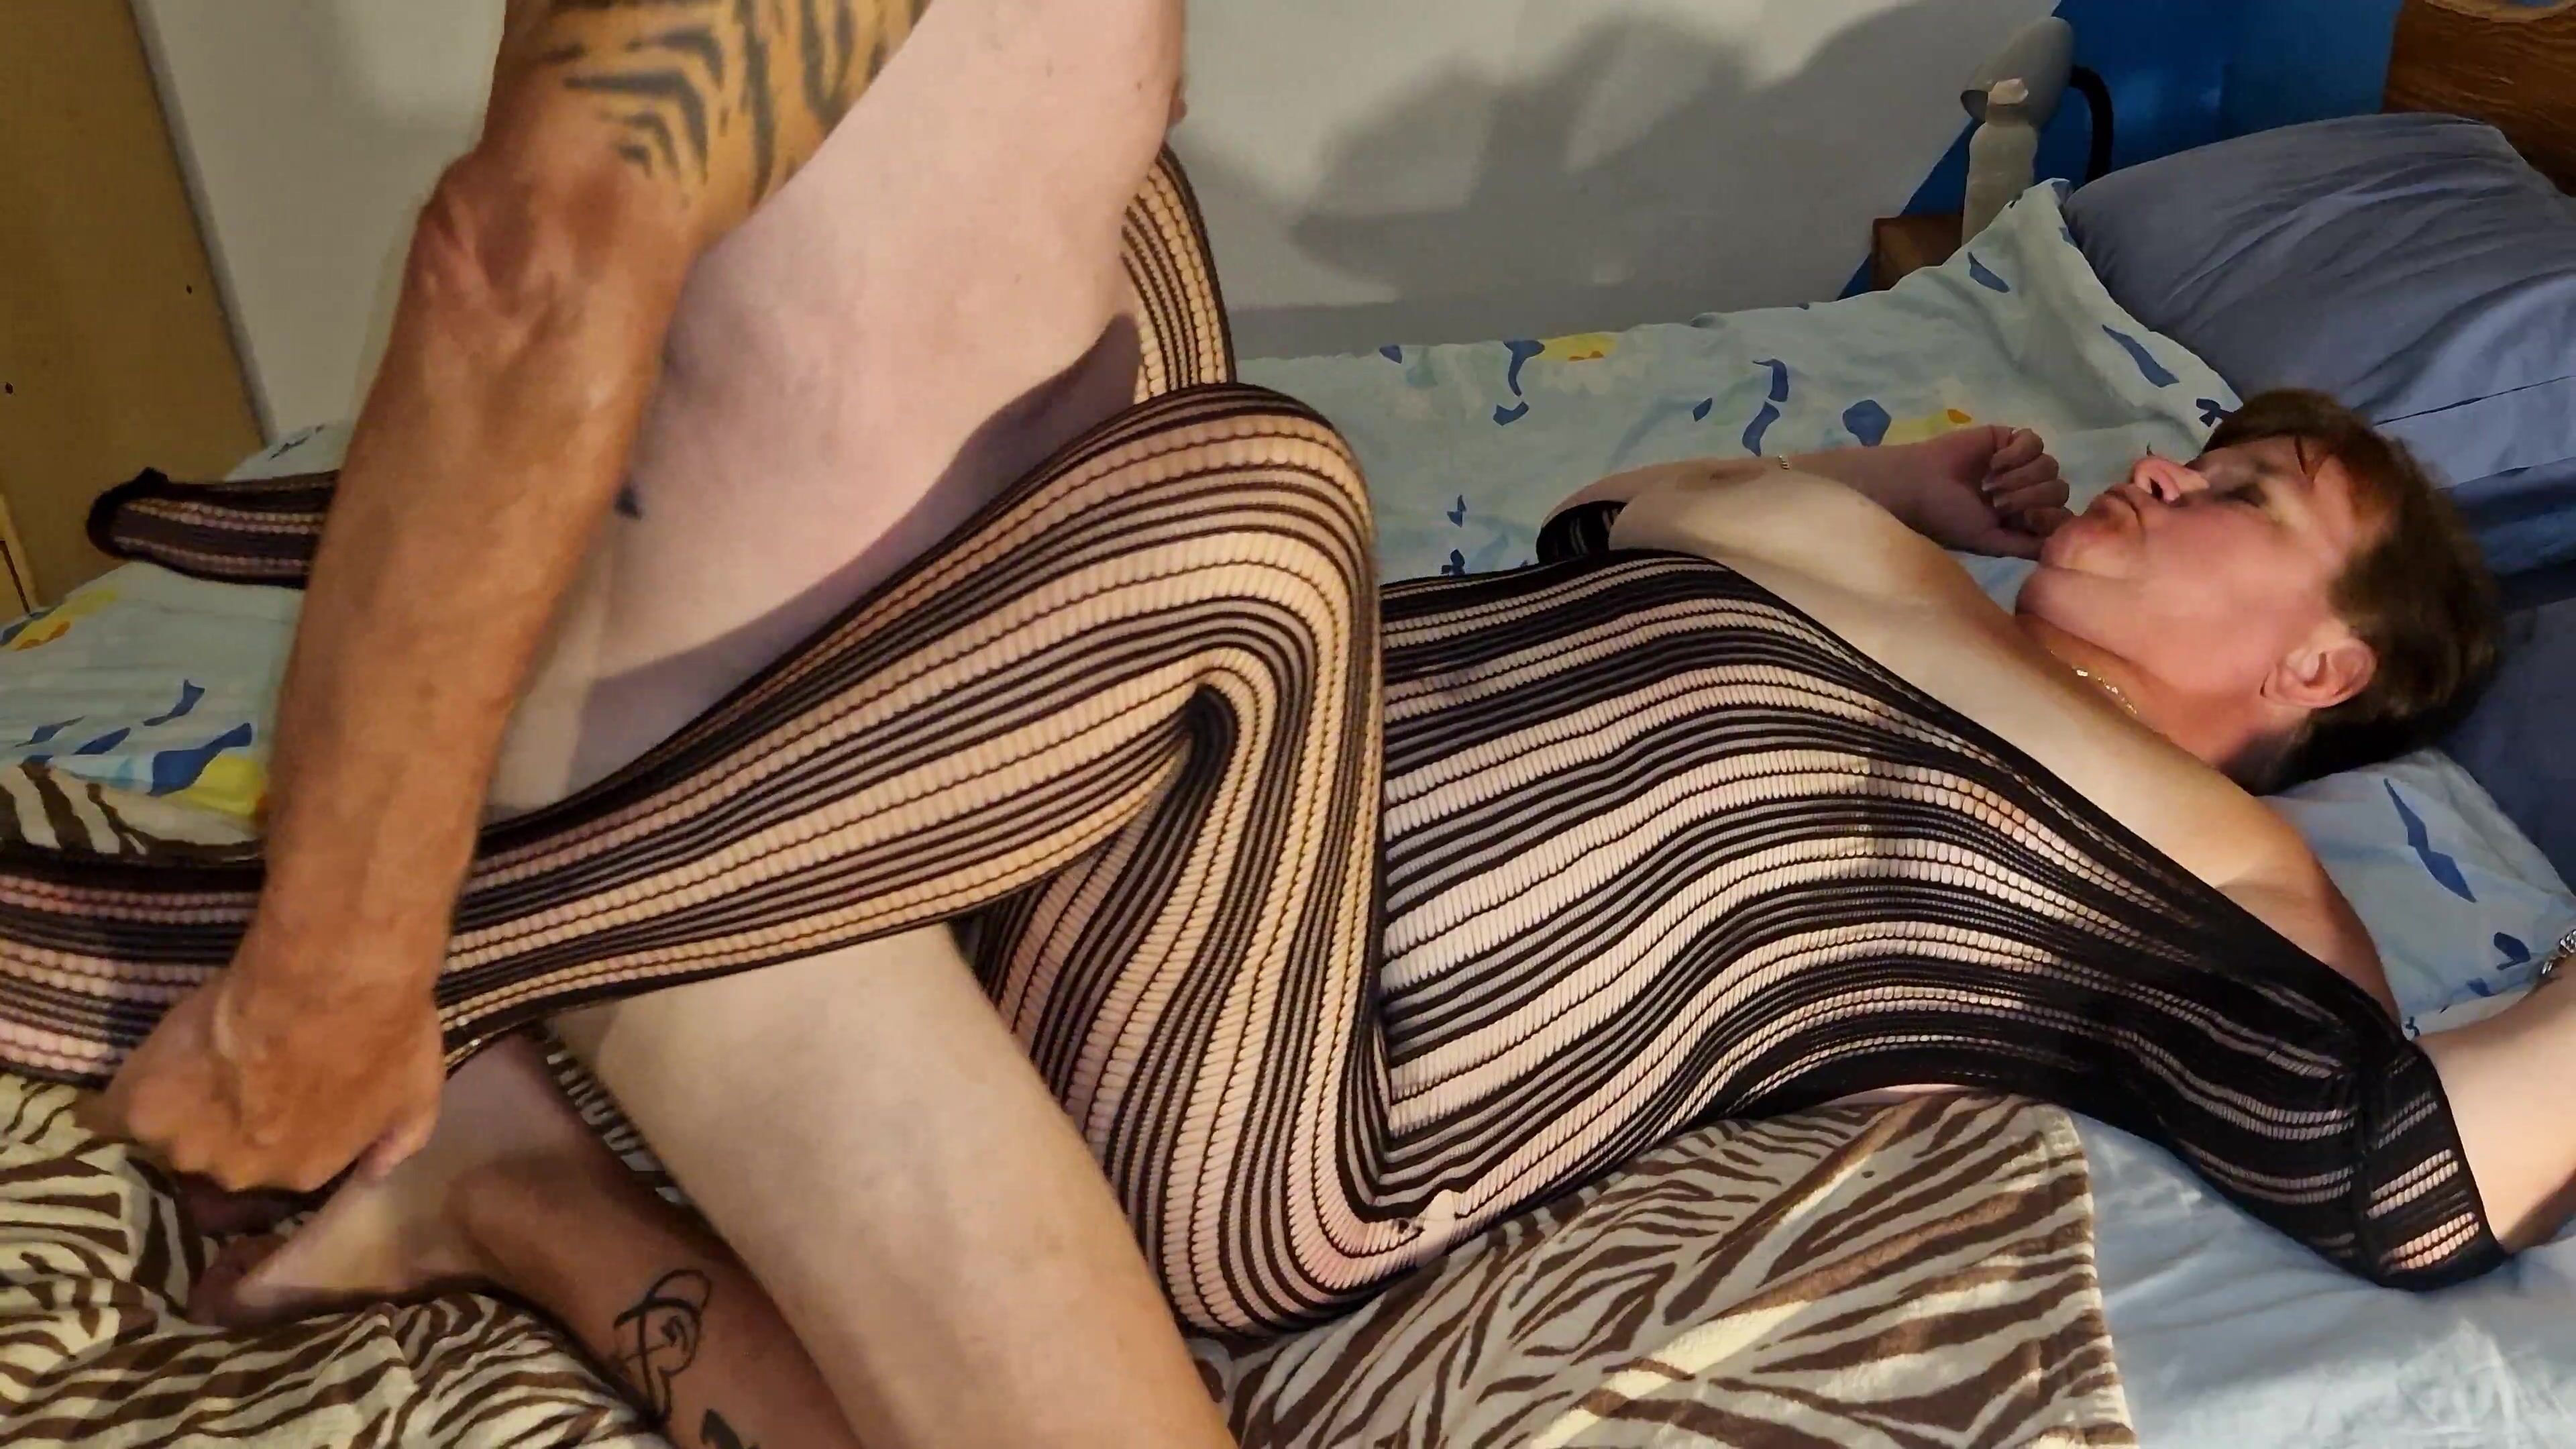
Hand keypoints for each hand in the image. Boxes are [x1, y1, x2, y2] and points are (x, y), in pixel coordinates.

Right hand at [94, 953, 445, 1191]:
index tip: (264, 1100)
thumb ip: (396, 1142)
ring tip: (189, 1062)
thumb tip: (375, 1173)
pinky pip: (114, 1115)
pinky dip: (125, 1094)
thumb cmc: (383, 1030)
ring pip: (167, 1135)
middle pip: (215, 1157)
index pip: (272, 1169)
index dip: (266, 1132)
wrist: (327, 983)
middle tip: (228, 1075)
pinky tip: (145, 1067)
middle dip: (218, 1124)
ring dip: (172, 1106)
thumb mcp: (416, 1094)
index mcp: (302, 1174)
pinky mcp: (140, 1110)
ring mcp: (186, 1146)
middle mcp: (239, 1173)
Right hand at [1892, 425, 2069, 557]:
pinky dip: (2017, 454)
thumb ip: (2024, 546)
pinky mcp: (2008, 439)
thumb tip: (2057, 548)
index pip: (2061, 515)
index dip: (2051, 516)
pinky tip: (1994, 462)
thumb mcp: (1988, 542)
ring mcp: (2020, 463)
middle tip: (1995, 501)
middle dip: (2029, 497)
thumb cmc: (1947, 517)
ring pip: (2049, 466)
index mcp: (2022, 517)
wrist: (1918, 485)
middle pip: (2059, 490)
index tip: (2026, 519)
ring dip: (2020, 476)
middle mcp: (2026, 490)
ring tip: (1989, 483)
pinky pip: (2034, 442)